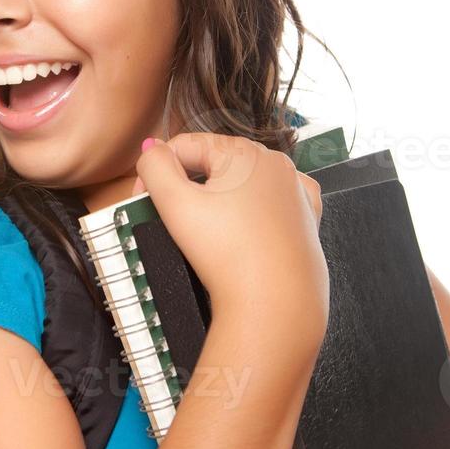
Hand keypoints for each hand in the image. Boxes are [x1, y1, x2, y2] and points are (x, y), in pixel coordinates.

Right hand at [134, 133, 326, 345]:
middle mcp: (274, 162)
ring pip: (243, 182)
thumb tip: (152, 148)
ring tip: (209, 233)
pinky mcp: (305, 216)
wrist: (275, 302)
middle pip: (215, 163)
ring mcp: (294, 189)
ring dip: (220, 199)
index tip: (144, 201)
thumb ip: (154, 166)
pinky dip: (254, 211)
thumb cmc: (228, 255)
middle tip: (175, 222)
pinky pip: (271, 202)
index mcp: (242, 151)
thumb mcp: (174, 204)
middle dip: (189, 186)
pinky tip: (244, 227)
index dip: (157, 172)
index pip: (184, 146)